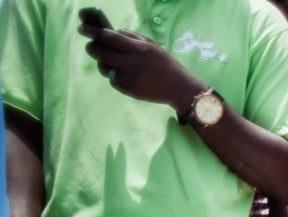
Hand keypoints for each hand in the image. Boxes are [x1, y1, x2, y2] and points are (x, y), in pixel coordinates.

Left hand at [81, 26, 202, 111]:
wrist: (179, 88)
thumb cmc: (166, 64)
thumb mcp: (152, 45)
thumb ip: (133, 37)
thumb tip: (113, 32)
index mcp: (138, 49)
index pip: (109, 37)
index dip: (93, 32)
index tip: (82, 29)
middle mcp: (132, 63)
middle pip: (101, 53)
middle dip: (92, 48)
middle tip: (91, 46)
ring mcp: (130, 78)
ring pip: (104, 68)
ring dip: (102, 63)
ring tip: (110, 62)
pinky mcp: (130, 91)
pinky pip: (113, 81)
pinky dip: (114, 76)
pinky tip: (124, 76)